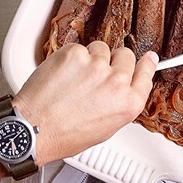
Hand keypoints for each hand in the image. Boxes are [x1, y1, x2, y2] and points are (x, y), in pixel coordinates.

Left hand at [0, 42, 157, 181]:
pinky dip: (70, 58)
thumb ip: (121, 102)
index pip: (147, 73)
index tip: (149, 57)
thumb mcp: (106, 127)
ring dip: (90, 58)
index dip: (147, 63)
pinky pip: (78, 48)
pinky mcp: (75, 55)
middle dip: (113, 61)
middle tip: (96, 73)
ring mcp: (96, 66)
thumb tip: (126, 86)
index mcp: (129, 103)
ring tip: (73, 78)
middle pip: (125, 55)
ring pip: (100, 48)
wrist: (32, 130)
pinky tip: (62, 75)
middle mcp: (116, 82)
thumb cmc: (65, 135)